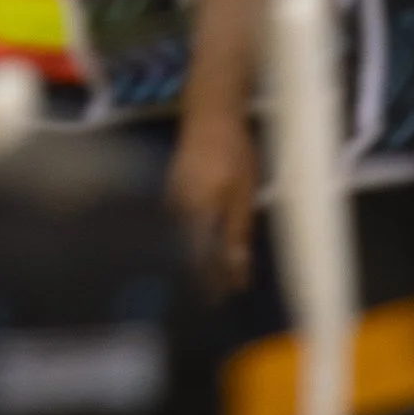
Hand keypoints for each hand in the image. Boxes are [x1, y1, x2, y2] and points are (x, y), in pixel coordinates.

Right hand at [168, 106, 257, 294]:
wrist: (210, 112)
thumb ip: (237, 233)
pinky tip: (200, 246)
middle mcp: (176, 211)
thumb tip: (236, 270)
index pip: (199, 260)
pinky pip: (178, 225)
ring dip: (195, 258)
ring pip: (181, 239)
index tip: (220, 302)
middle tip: (215, 296)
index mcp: (194, 213)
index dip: (209, 283)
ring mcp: (170, 200)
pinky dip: (190, 240)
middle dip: (201, 275)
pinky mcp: (171, 191)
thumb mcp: (243, 194)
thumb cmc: (232, 151)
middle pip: (186, 253)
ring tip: (210, 277)